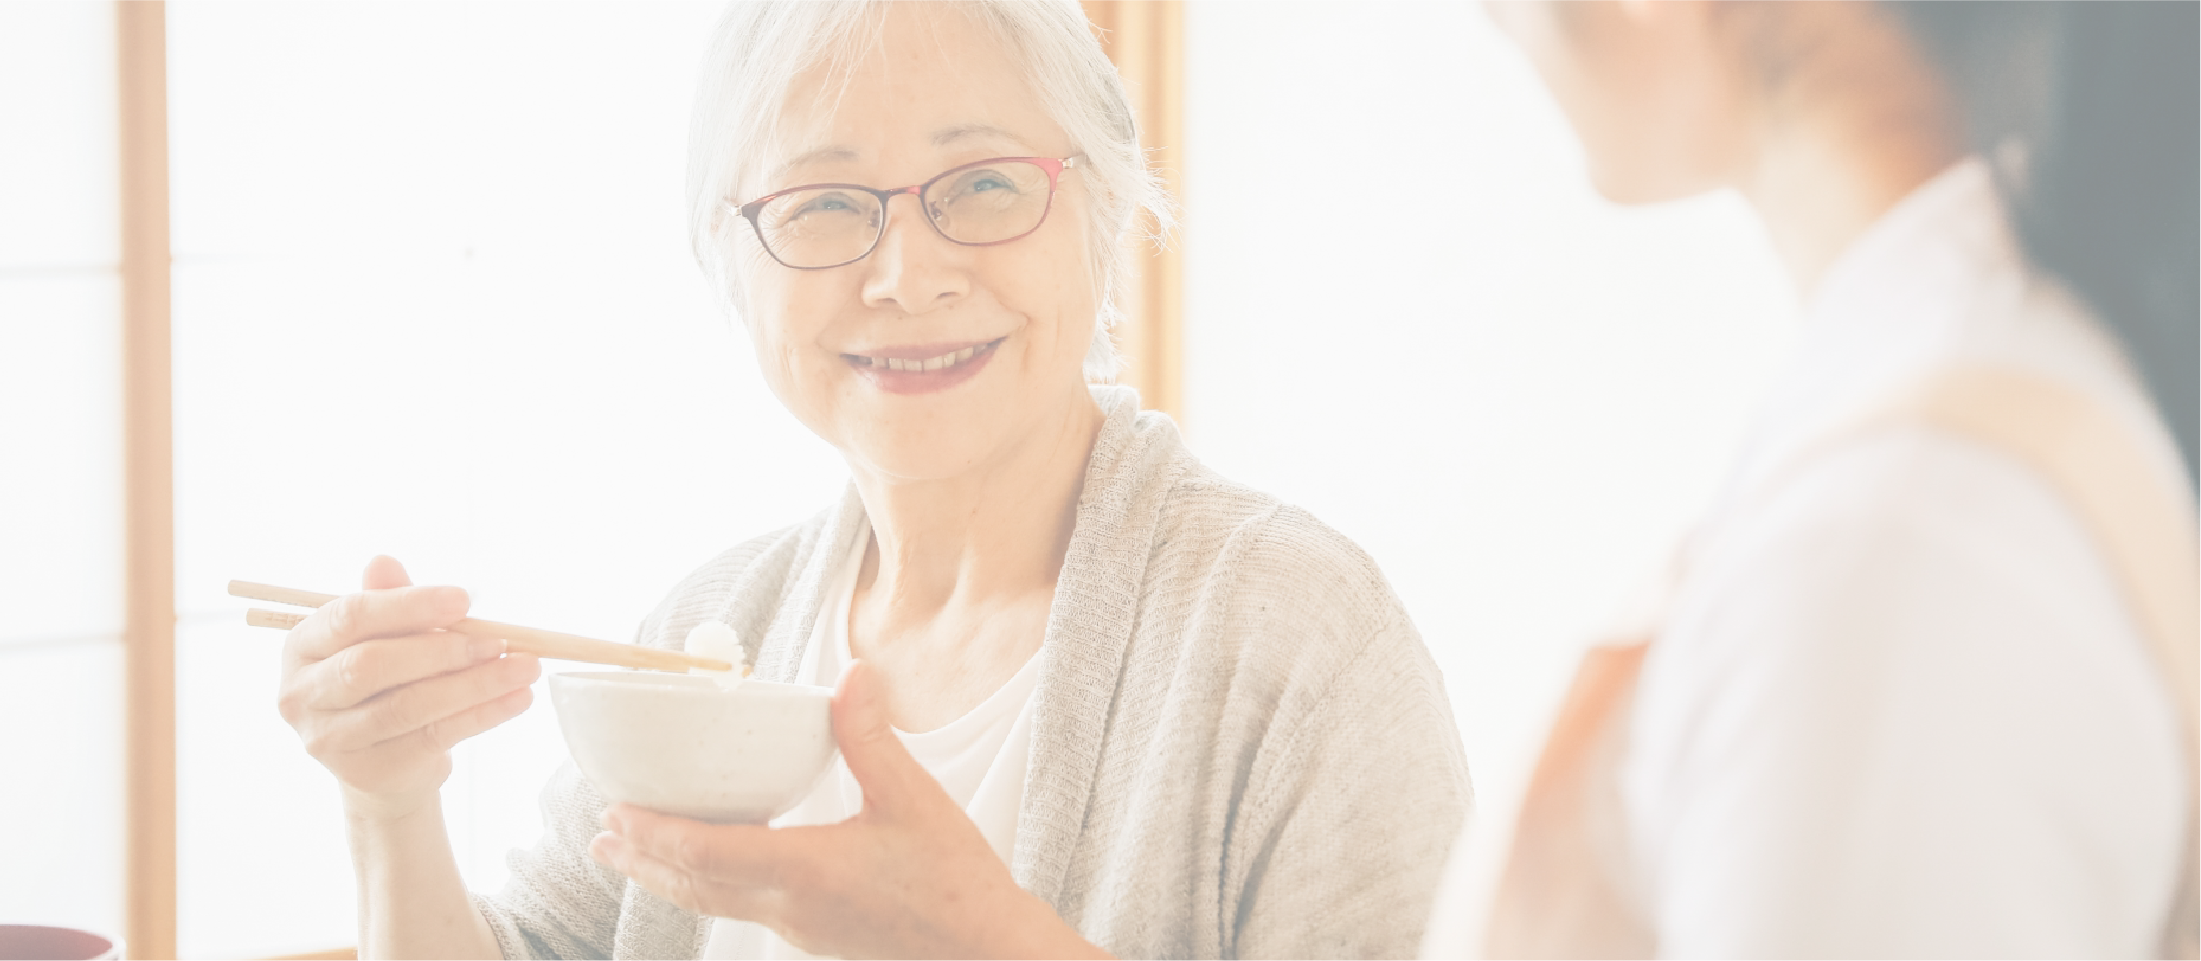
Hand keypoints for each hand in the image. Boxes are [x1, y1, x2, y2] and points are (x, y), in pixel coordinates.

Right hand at [276, 555, 540, 822]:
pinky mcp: (367, 771)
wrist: (387, 762)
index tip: (465, 600)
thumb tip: (383, 561)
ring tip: (523, 669)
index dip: (409, 605)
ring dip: (474, 685)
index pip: (351, 617)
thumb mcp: (388, 636)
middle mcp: (302, 693)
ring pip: (407, 707)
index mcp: (302, 646)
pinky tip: (517, 699)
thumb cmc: (388, 681)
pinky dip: (483, 716)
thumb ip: (390, 602)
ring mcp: (329, 739)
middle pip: (371, 666)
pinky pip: (433, 737)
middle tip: (499, 642)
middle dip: (442, 650)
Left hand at [587, 661, 1108, 960]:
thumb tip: (850, 676)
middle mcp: (789, 908)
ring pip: (715, 903)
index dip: (651, 833)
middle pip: (692, 886)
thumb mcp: (916, 799)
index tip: (614, 810)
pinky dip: (711, 884)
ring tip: (636, 855)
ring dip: (669, 876)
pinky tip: (721, 865)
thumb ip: (871, 738)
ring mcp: (801, 928)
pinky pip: (745, 908)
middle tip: (600, 836)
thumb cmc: (958, 885)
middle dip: (641, 860)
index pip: (704, 853)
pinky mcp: (818, 935)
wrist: (989, 955)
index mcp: (804, 871)